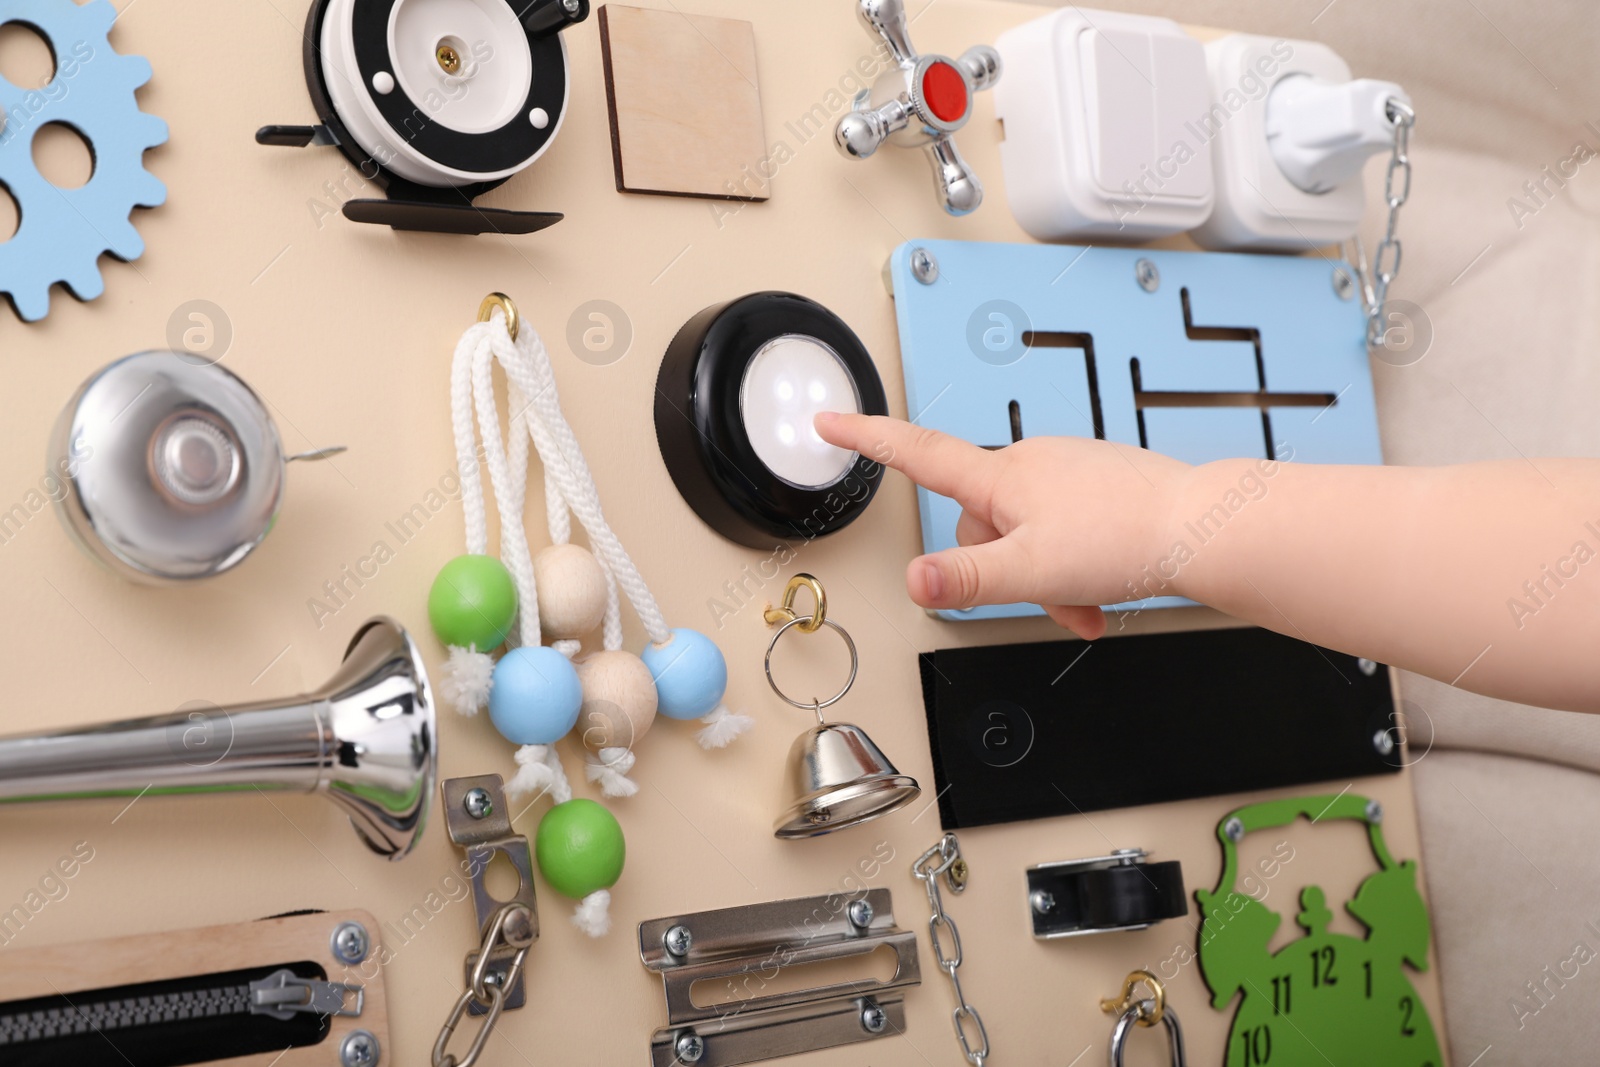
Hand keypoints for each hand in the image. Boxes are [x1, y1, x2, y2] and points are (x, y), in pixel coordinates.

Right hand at [815, 412, 1190, 638]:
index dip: (866, 439)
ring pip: (1025, 533)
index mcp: (1002, 478)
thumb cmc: (1128, 539)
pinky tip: (1101, 586)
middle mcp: (1031, 463)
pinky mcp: (1097, 484)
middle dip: (1002, 567)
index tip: (829, 421)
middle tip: (1046, 595)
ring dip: (1045, 575)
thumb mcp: (1031, 571)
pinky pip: (1063, 530)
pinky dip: (1072, 565)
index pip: (916, 454)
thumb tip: (913, 580)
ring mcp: (1067, 471)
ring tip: (1085, 600)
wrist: (1206, 528)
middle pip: (979, 524)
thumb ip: (965, 579)